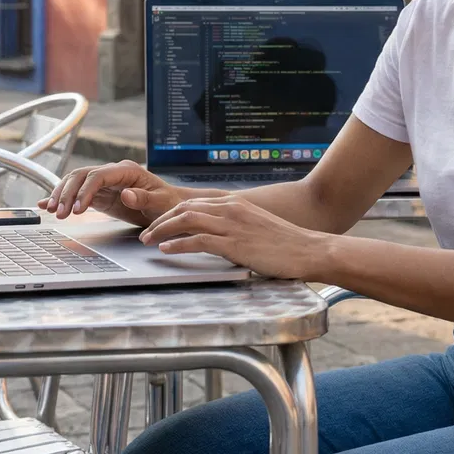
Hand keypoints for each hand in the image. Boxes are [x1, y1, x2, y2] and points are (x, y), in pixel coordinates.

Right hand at [38, 160, 193, 226]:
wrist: (170, 208)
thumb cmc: (168, 203)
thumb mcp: (161, 202)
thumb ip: (144, 198)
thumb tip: (126, 193)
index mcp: (126, 170)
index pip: (98, 175)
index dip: (85, 190)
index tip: (78, 208)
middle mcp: (112, 173)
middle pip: (81, 176)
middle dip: (68, 193)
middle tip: (60, 213)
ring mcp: (104, 184)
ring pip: (75, 183)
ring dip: (62, 196)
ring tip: (52, 211)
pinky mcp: (100, 195)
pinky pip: (77, 194)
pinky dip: (62, 198)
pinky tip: (47, 204)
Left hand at [140, 195, 330, 279]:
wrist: (308, 249)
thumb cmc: (286, 243)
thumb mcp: (256, 226)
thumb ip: (235, 226)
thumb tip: (217, 235)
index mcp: (235, 203)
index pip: (193, 203)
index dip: (171, 213)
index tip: (157, 223)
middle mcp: (230, 209)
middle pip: (184, 208)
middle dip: (160, 220)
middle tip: (145, 232)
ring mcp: (232, 225)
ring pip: (186, 220)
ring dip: (162, 230)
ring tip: (147, 240)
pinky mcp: (234, 244)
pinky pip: (197, 240)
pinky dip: (177, 244)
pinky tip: (166, 250)